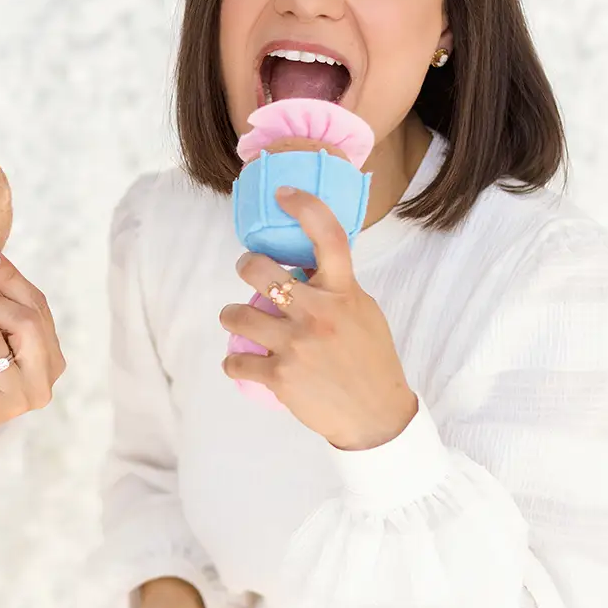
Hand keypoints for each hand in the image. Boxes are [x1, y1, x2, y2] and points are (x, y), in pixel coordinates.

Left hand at [219, 188, 417, 450]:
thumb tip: (305, 269)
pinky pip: (235, 361)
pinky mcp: (279, 376)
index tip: (283, 193)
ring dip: (231, 315)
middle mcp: (318, 312)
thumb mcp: (364, 312)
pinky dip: (234, 362)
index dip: (303, 206)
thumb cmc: (370, 359)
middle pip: (260, 270)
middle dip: (246, 265)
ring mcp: (296, 344)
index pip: (327, 235)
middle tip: (249, 271)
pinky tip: (241, 362)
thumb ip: (336, 288)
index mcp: (343, 292)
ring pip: (236, 314)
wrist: (376, 414)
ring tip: (238, 319)